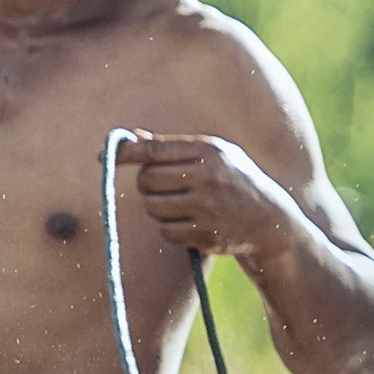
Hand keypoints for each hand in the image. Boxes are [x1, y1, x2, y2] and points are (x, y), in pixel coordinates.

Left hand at [120, 130, 295, 260]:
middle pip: (146, 180)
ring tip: (183, 205)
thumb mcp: (213, 156)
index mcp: (209, 151)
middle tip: (165, 187)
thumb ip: (172, 148)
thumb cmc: (233, 181)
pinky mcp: (206, 235)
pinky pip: (166, 232)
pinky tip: (192, 223)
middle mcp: (208, 177)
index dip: (125, 153)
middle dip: (148, 185)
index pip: (155, 149)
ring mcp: (208, 207)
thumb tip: (131, 139)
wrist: (270, 221)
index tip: (102, 155)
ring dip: (159, 208)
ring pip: (152, 207)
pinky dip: (171, 230)